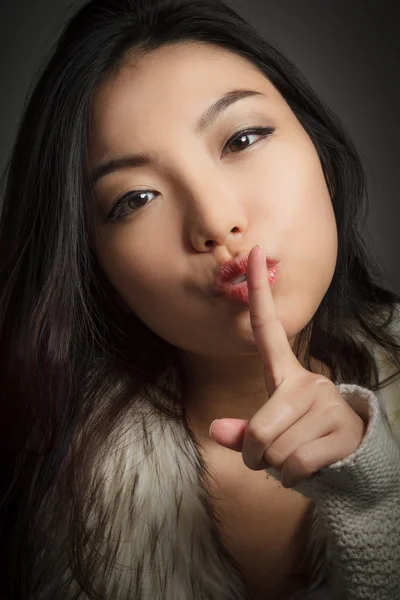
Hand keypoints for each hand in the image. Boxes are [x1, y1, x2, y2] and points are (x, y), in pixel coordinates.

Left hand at [209, 245, 366, 487]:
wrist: (348, 460)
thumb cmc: (298, 439)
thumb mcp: (267, 432)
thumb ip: (241, 431)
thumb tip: (215, 430)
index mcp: (286, 374)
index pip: (268, 327)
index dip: (257, 290)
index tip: (254, 250)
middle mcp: (308, 381)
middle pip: (258, 427)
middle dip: (254, 454)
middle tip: (269, 456)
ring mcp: (328, 403)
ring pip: (275, 450)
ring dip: (275, 467)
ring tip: (294, 457)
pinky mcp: (343, 430)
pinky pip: (295, 464)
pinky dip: (292, 477)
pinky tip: (309, 468)